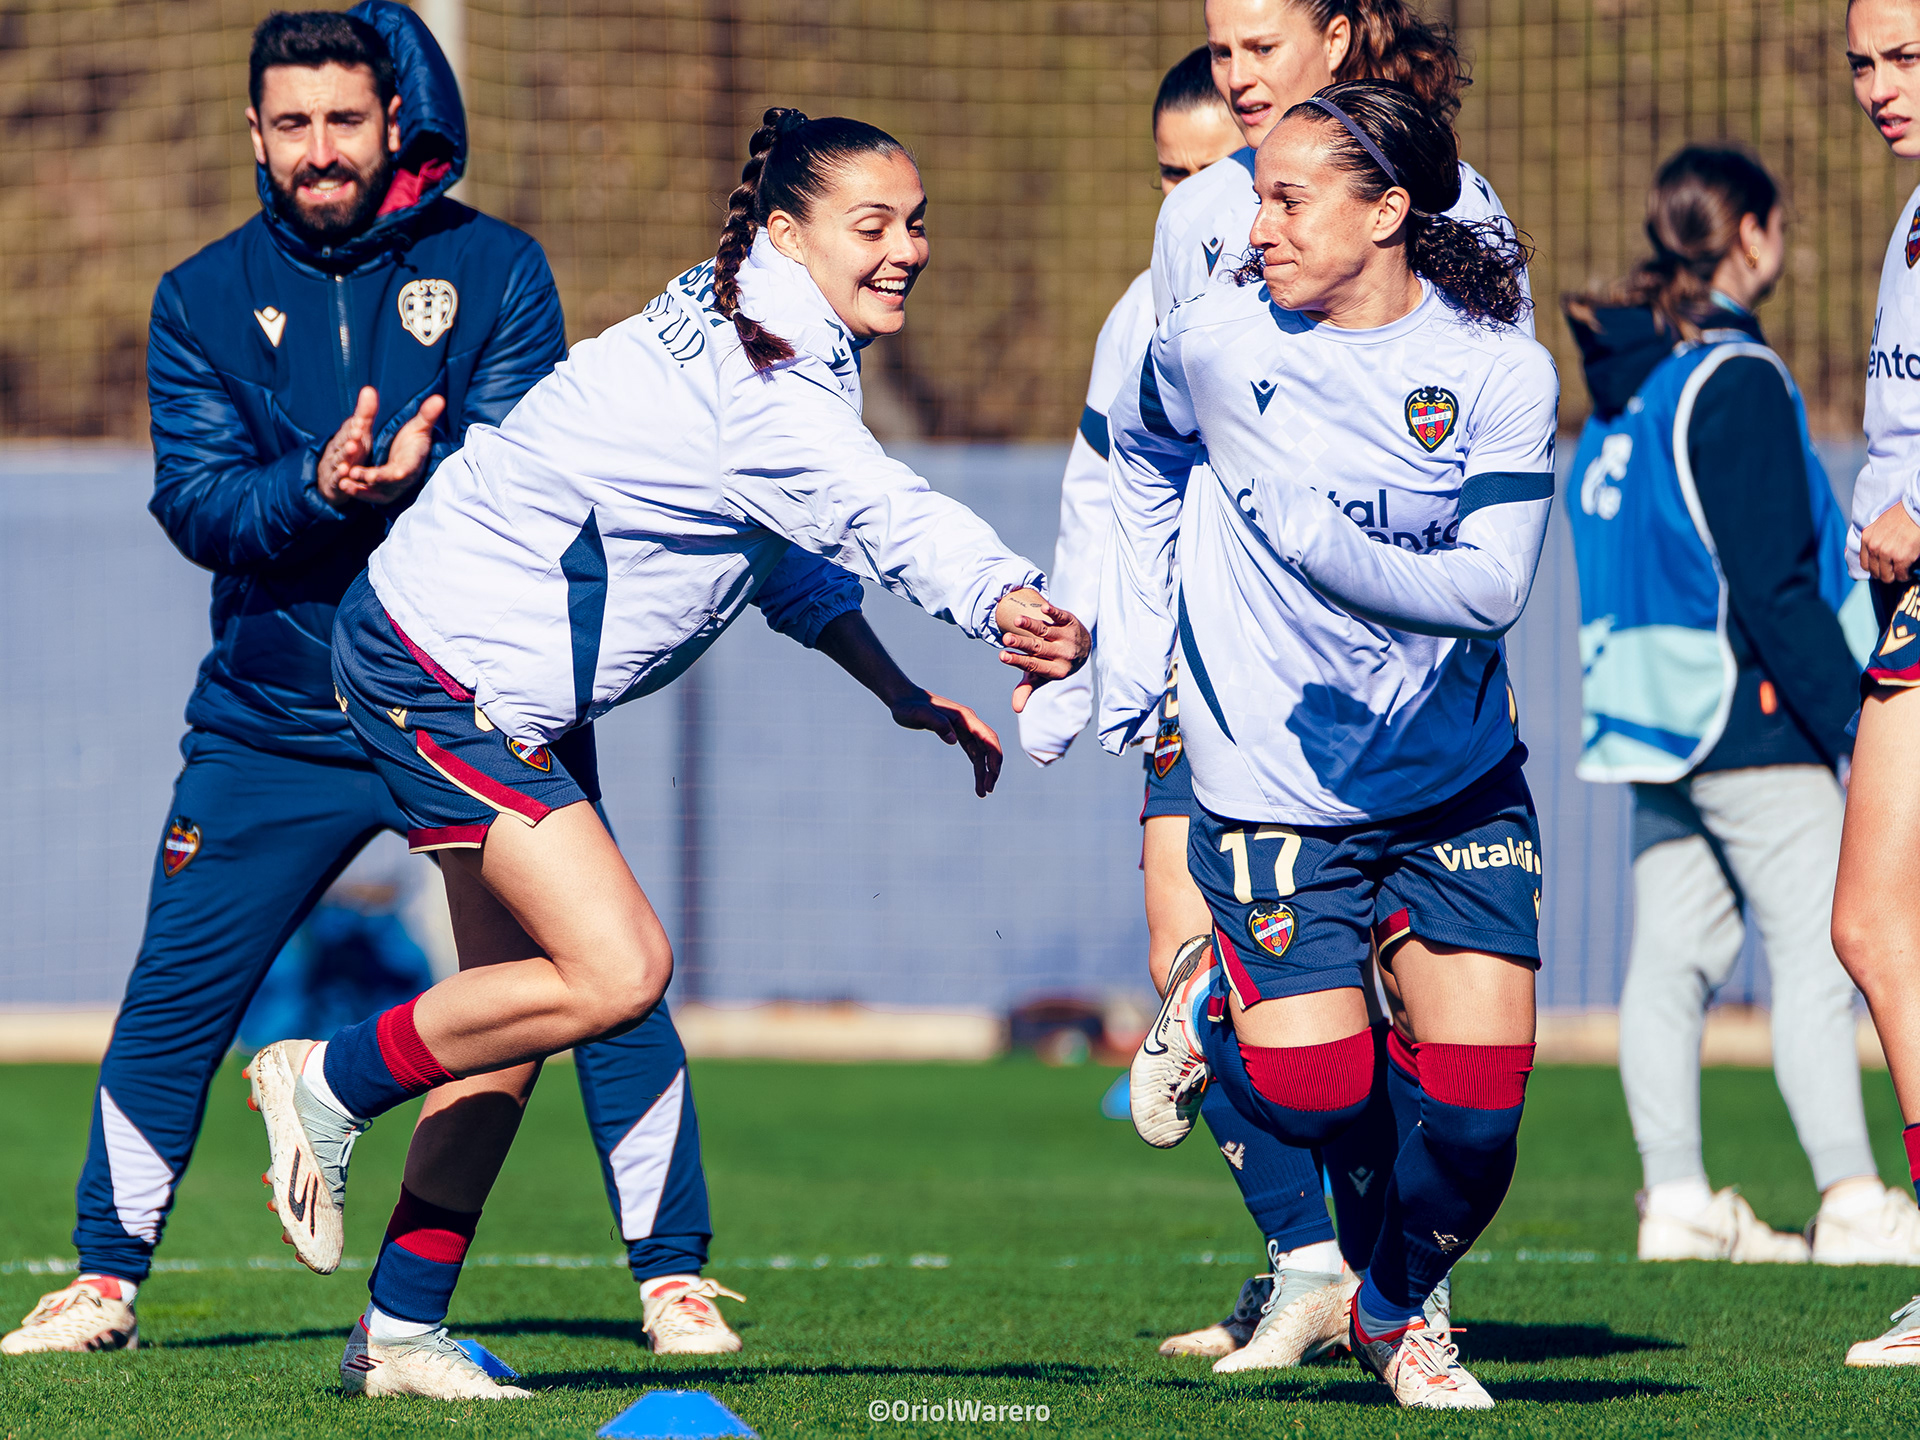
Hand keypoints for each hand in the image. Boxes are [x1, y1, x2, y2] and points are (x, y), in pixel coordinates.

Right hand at [316, 386, 378, 507]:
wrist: (330, 476)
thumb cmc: (351, 451)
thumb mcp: (360, 434)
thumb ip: (365, 414)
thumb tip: (369, 389)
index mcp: (346, 437)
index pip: (349, 429)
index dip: (354, 426)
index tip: (361, 422)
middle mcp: (338, 449)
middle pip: (342, 444)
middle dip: (349, 440)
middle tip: (356, 435)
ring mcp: (334, 466)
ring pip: (339, 461)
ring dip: (344, 458)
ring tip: (349, 456)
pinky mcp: (335, 482)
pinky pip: (337, 480)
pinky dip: (340, 478)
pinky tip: (344, 475)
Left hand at [317, 387, 445, 508]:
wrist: (409, 460)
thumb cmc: (413, 443)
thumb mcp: (419, 428)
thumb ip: (427, 416)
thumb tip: (439, 399)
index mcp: (413, 463)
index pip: (408, 470)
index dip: (398, 472)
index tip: (391, 473)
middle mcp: (403, 479)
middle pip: (389, 482)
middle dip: (374, 479)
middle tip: (356, 473)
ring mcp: (392, 489)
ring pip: (377, 492)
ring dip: (360, 489)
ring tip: (344, 483)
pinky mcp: (381, 493)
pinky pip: (368, 495)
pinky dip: (356, 492)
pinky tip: (342, 484)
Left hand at [890, 691, 1003, 796]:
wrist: (903, 699)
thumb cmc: (909, 706)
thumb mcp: (920, 714)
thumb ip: (938, 724)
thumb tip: (953, 740)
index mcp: (964, 717)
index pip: (988, 738)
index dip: (994, 757)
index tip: (993, 775)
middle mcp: (969, 722)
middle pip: (989, 747)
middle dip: (992, 769)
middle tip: (987, 790)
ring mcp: (964, 728)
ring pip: (981, 752)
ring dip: (984, 771)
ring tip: (982, 792)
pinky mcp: (957, 734)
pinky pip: (973, 752)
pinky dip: (977, 766)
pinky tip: (977, 779)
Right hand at [994, 588, 1089, 713]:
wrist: (1082, 648)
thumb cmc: (1054, 663)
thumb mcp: (1042, 677)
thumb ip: (1027, 689)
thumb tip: (1016, 709)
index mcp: (1056, 670)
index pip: (1034, 665)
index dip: (1018, 661)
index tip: (1002, 656)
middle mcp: (1063, 654)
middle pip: (1039, 648)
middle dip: (1022, 643)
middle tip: (1006, 638)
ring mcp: (1067, 637)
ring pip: (1047, 630)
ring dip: (1032, 625)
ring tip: (1017, 620)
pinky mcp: (1070, 621)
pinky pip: (1061, 616)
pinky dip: (1053, 612)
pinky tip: (1043, 608)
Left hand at [1861, 503, 1919, 582]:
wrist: (1917, 510)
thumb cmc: (1902, 515)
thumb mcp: (1879, 525)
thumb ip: (1875, 539)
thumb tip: (1876, 552)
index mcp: (1867, 538)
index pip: (1864, 563)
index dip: (1874, 568)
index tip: (1882, 568)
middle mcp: (1874, 547)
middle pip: (1874, 572)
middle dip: (1884, 574)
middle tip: (1893, 572)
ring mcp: (1887, 553)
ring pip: (1886, 577)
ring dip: (1894, 577)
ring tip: (1900, 573)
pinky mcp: (1902, 558)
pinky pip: (1901, 575)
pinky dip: (1905, 576)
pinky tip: (1908, 573)